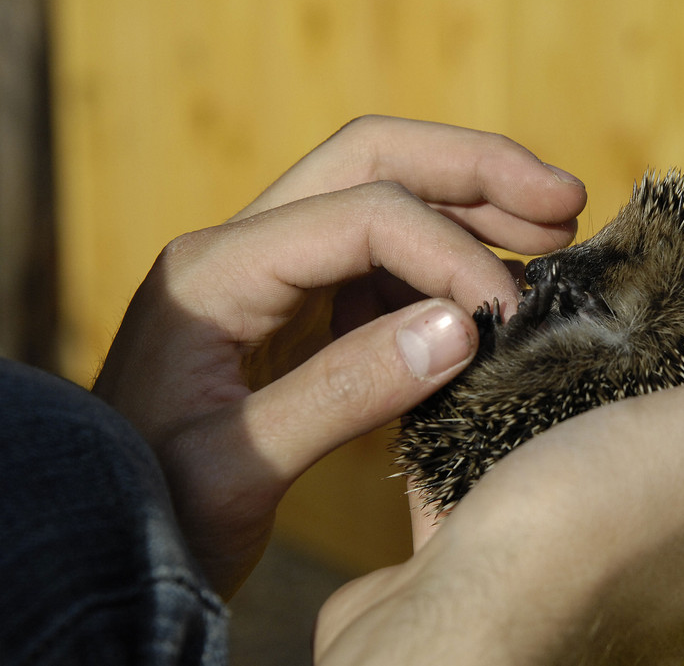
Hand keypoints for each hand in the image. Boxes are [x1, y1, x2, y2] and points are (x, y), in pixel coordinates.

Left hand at [91, 115, 586, 597]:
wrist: (108, 534)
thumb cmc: (152, 507)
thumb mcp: (237, 467)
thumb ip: (342, 393)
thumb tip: (462, 329)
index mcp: (216, 272)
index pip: (360, 214)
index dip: (450, 251)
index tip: (510, 313)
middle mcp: (244, 250)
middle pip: (372, 160)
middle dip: (474, 171)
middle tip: (563, 200)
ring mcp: (273, 274)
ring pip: (384, 197)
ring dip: (471, 206)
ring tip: (550, 234)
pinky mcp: (299, 309)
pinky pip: (383, 263)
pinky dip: (447, 265)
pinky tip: (493, 293)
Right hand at [314, 295, 683, 665]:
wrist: (454, 634)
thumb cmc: (590, 539)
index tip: (677, 333)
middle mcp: (660, 581)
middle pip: (652, 463)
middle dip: (618, 398)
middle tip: (586, 334)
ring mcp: (573, 585)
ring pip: (565, 480)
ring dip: (540, 422)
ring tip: (518, 354)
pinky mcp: (496, 578)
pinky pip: (489, 499)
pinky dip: (475, 454)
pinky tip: (458, 404)